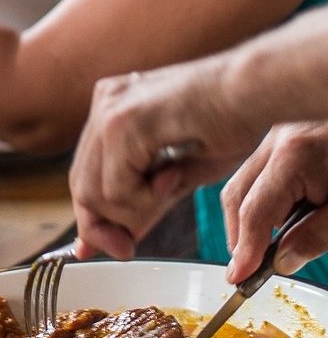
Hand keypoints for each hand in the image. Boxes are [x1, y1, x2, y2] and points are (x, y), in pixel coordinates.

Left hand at [70, 59, 263, 260]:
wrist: (255, 90)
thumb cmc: (231, 121)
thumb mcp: (178, 171)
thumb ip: (143, 201)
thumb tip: (116, 239)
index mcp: (113, 106)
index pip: (85, 173)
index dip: (91, 218)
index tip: (103, 247)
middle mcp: (105, 103)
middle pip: (82, 184)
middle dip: (104, 226)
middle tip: (128, 247)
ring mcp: (110, 109)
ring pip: (95, 192)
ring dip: (133, 210)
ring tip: (171, 185)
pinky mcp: (123, 123)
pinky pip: (116, 188)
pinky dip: (146, 198)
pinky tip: (174, 175)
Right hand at [223, 122, 327, 281]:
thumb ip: (315, 236)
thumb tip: (280, 261)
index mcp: (294, 155)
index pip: (254, 211)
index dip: (244, 249)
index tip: (238, 278)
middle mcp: (275, 139)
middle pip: (235, 194)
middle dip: (237, 235)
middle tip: (246, 268)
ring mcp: (276, 133)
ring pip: (242, 181)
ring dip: (246, 217)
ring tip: (261, 247)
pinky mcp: (282, 134)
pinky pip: (257, 170)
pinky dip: (260, 198)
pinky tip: (277, 217)